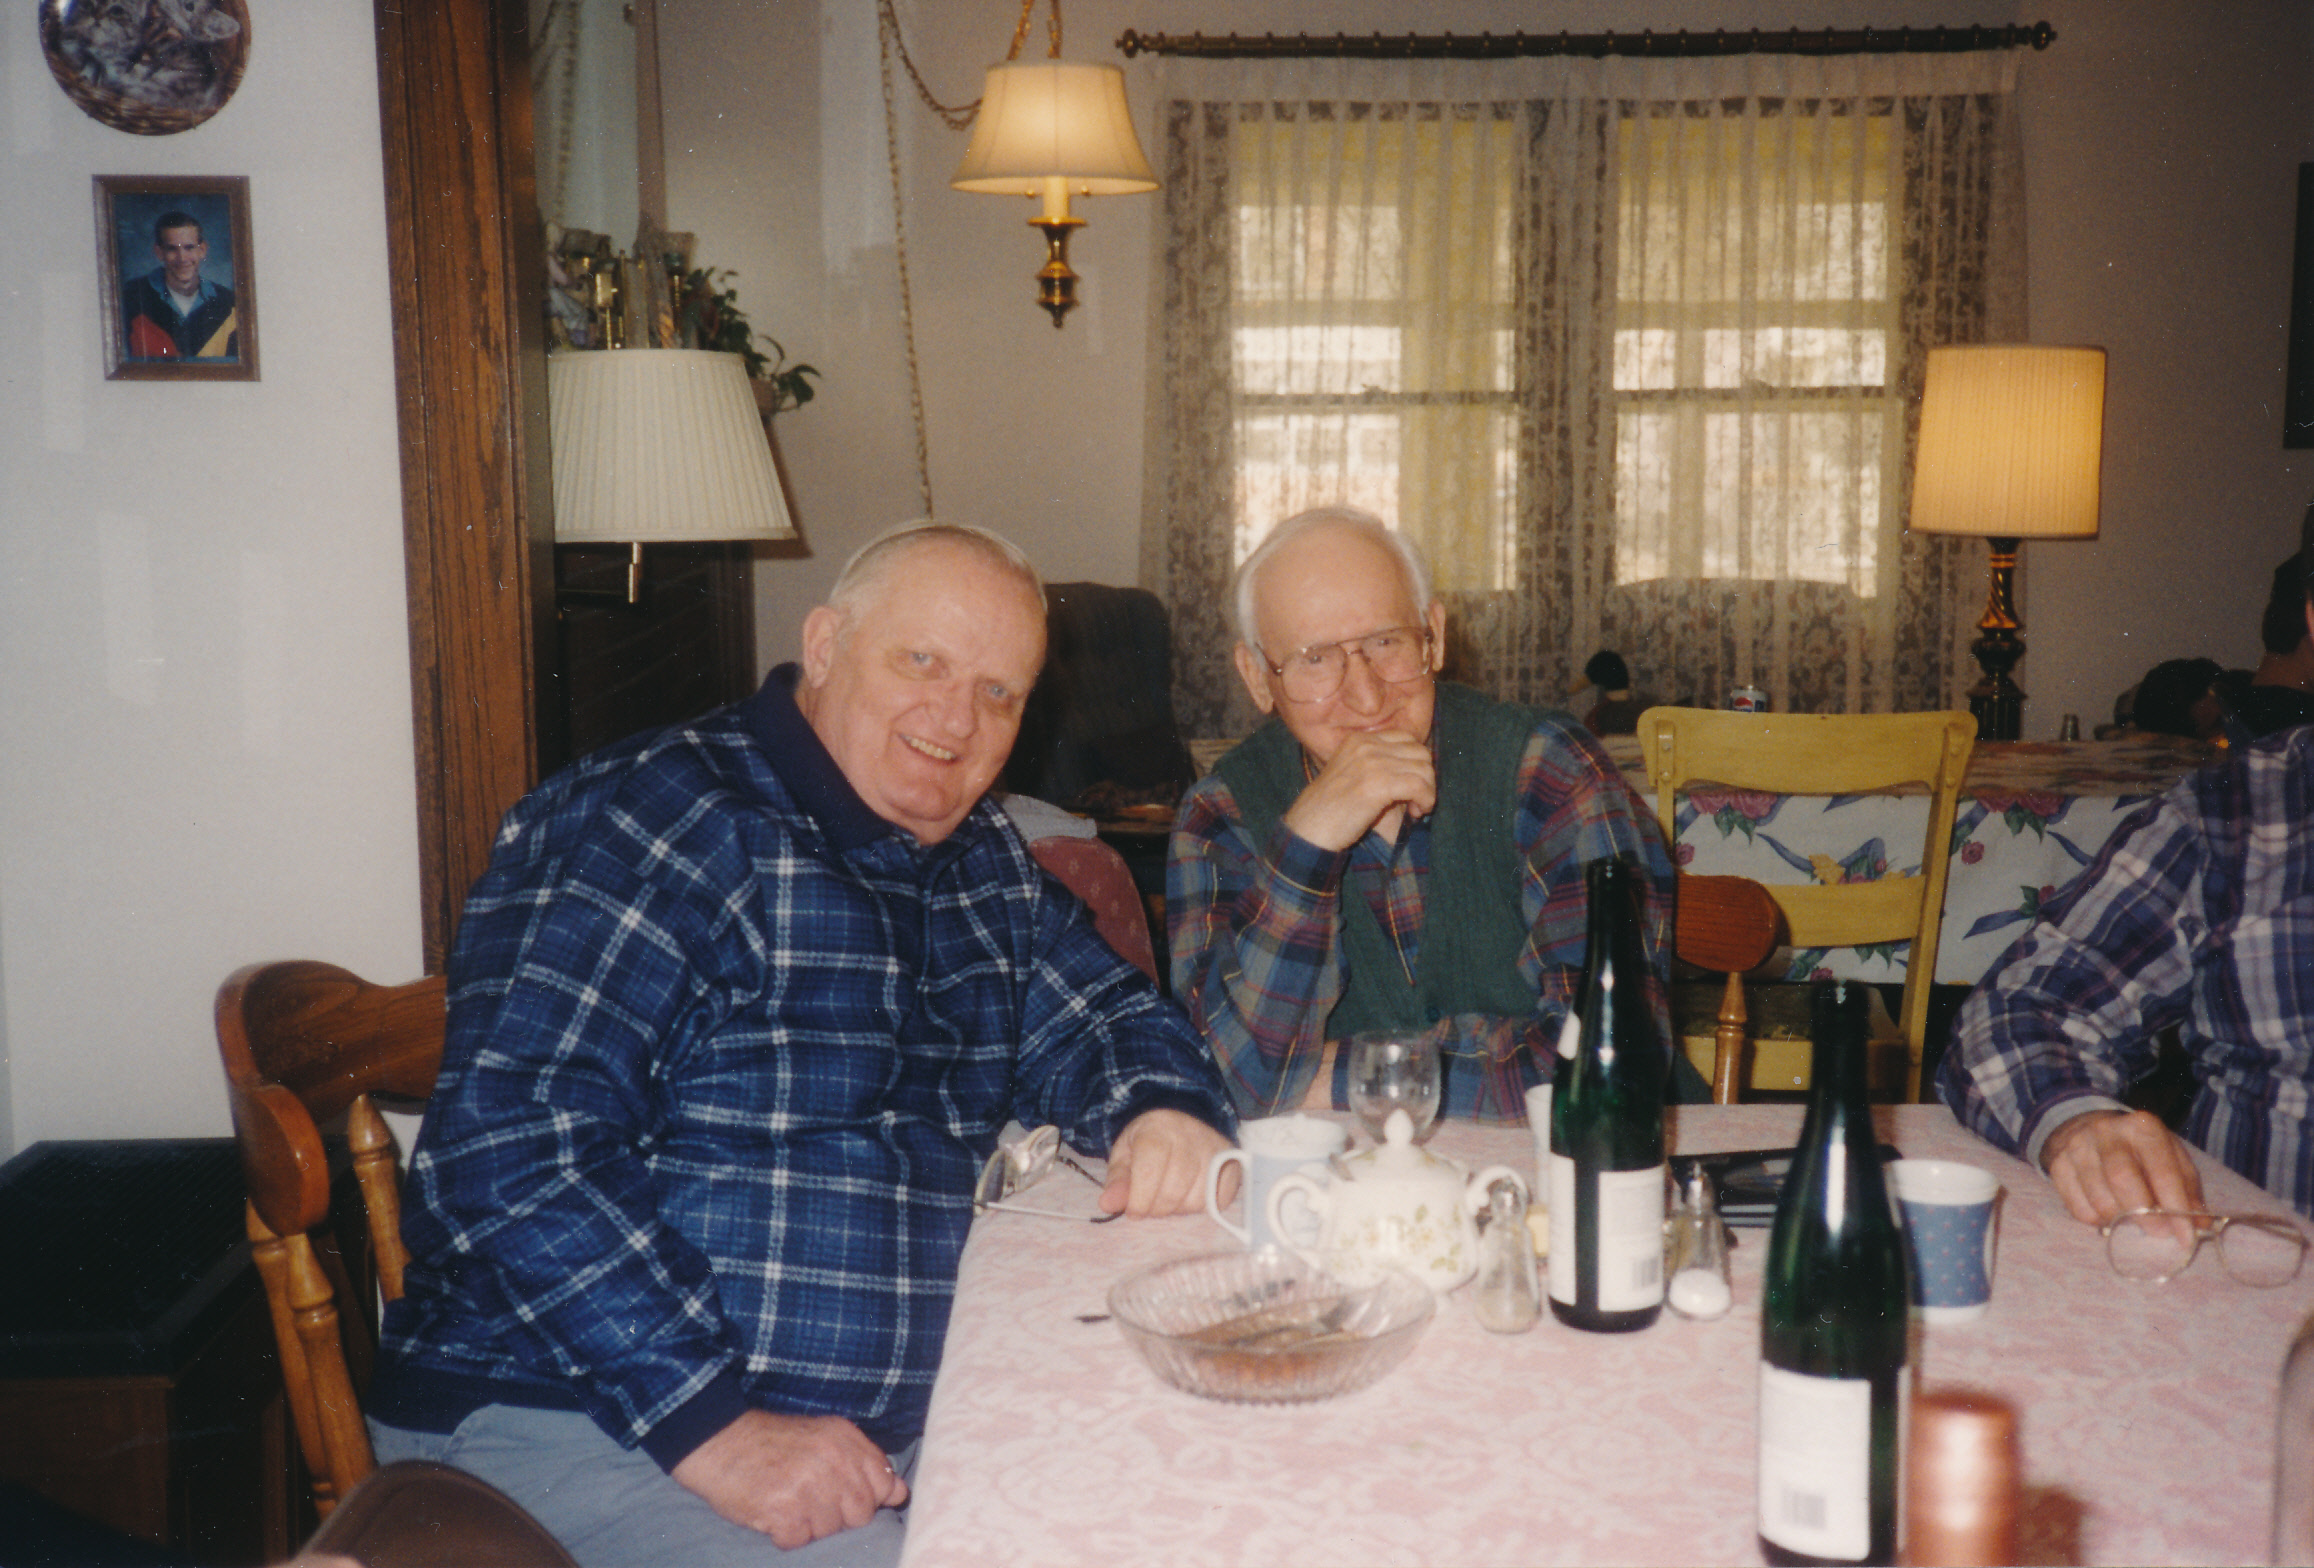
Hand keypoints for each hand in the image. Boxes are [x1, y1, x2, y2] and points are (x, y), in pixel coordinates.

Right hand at [670, 1409, 906, 1549]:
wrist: (719, 1440)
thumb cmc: (773, 1443)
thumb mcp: (824, 1437)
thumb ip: (863, 1463)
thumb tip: (900, 1492)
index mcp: (845, 1440)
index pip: (883, 1484)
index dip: (868, 1499)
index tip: (846, 1496)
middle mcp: (832, 1461)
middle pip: (860, 1515)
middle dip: (838, 1517)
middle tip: (809, 1500)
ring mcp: (808, 1487)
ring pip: (830, 1531)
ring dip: (809, 1526)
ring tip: (788, 1503)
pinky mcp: (783, 1512)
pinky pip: (799, 1541)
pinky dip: (785, 1535)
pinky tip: (773, 1513)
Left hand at [1101, 1109, 1232, 1217]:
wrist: (1183, 1116)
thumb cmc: (1149, 1139)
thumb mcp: (1125, 1154)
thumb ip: (1117, 1181)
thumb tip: (1108, 1205)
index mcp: (1158, 1129)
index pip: (1149, 1174)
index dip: (1139, 1201)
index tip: (1134, 1210)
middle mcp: (1191, 1136)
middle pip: (1173, 1192)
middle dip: (1157, 1208)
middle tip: (1151, 1203)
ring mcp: (1216, 1149)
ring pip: (1197, 1201)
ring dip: (1180, 1209)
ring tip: (1171, 1196)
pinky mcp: (1233, 1163)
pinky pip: (1220, 1200)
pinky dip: (1204, 1206)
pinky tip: (1192, 1194)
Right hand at [1280, 729, 1436, 850]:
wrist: (1309, 828)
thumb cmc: (1331, 808)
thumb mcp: (1352, 774)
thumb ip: (1380, 765)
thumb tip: (1420, 771)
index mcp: (1359, 740)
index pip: (1406, 738)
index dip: (1416, 762)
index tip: (1411, 784)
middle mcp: (1366, 745)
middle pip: (1420, 752)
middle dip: (1425, 777)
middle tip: (1415, 799)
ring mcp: (1372, 763)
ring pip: (1424, 769)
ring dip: (1427, 791)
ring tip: (1415, 809)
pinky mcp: (1378, 784)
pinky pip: (1419, 786)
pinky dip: (1425, 800)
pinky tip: (1416, 813)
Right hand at [2040, 1108, 2203, 1226]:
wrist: (2087, 1127)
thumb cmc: (2138, 1149)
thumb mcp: (2169, 1158)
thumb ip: (2186, 1189)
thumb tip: (2199, 1225)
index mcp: (2142, 1127)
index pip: (2161, 1170)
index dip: (2175, 1206)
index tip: (2186, 1236)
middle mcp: (2106, 1132)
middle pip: (2122, 1179)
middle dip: (2144, 1215)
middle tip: (2158, 1233)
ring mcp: (2077, 1148)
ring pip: (2099, 1199)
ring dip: (2121, 1221)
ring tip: (2132, 1221)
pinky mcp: (2058, 1166)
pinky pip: (2079, 1209)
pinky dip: (2098, 1221)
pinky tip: (2108, 1214)